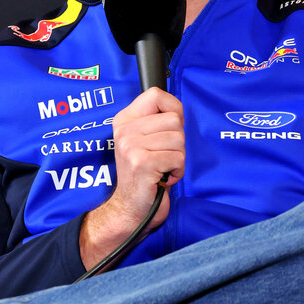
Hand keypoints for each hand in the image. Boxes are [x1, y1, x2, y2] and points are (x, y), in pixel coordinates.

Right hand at [80, 88, 184, 267]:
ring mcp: (131, 146)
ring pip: (179, 140)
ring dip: (178, 158)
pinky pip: (178, 158)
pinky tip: (163, 178)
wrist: (131, 209)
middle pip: (174, 120)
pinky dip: (177, 172)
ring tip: (162, 168)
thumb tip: (178, 110)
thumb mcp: (144, 141)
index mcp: (124, 120)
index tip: (168, 130)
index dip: (172, 109)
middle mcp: (125, 130)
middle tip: (163, 157)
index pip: (156, 94)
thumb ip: (156, 121)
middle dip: (177, 142)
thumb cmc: (144, 175)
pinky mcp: (142, 163)